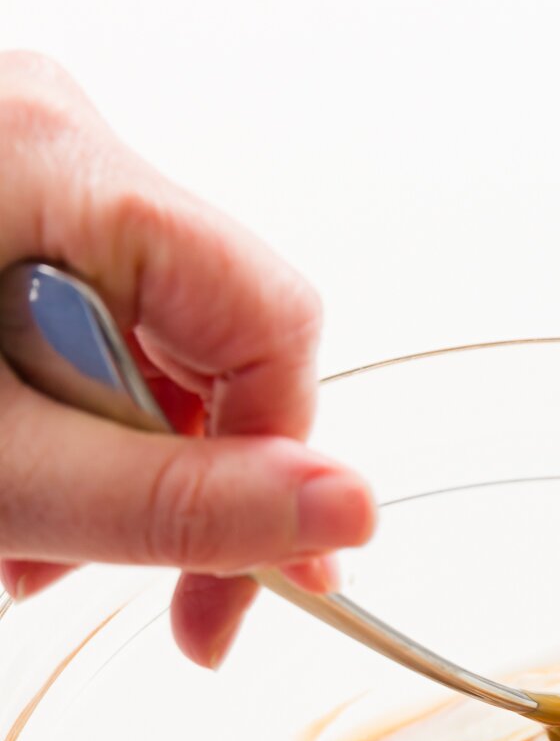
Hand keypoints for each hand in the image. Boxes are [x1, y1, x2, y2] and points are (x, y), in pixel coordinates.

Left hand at [0, 54, 374, 666]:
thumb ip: (175, 499)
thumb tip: (345, 511)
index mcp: (60, 163)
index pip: (271, 326)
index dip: (280, 477)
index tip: (227, 603)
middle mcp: (52, 136)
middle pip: (203, 341)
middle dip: (157, 482)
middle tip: (78, 568)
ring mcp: (16, 162)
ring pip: (136, 346)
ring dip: (94, 466)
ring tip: (5, 527)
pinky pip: (70, 323)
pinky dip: (46, 419)